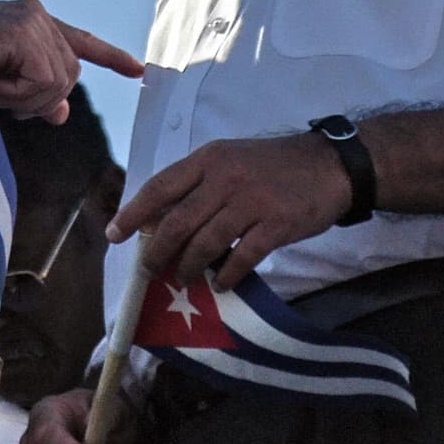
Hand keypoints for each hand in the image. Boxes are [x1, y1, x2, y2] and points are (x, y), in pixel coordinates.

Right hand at [0, 0, 142, 122]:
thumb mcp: (2, 84)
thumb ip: (36, 93)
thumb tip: (63, 113)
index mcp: (34, 21)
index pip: (81, 41)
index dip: (110, 56)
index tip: (138, 69)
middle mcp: (37, 15)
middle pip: (70, 75)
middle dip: (41, 99)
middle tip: (3, 98)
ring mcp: (32, 21)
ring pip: (59, 81)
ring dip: (26, 99)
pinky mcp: (23, 33)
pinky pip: (44, 81)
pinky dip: (19, 95)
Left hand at [106, 133, 350, 289]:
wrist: (329, 164)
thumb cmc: (272, 165)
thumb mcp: (230, 159)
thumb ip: (200, 184)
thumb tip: (163, 219)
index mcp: (208, 159)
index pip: (160, 187)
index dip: (134, 213)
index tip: (114, 234)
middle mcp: (225, 177)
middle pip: (178, 221)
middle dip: (158, 251)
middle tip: (149, 270)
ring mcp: (250, 201)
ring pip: (206, 243)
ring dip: (189, 267)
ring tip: (183, 279)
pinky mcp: (275, 224)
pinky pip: (242, 257)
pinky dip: (228, 275)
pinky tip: (222, 284)